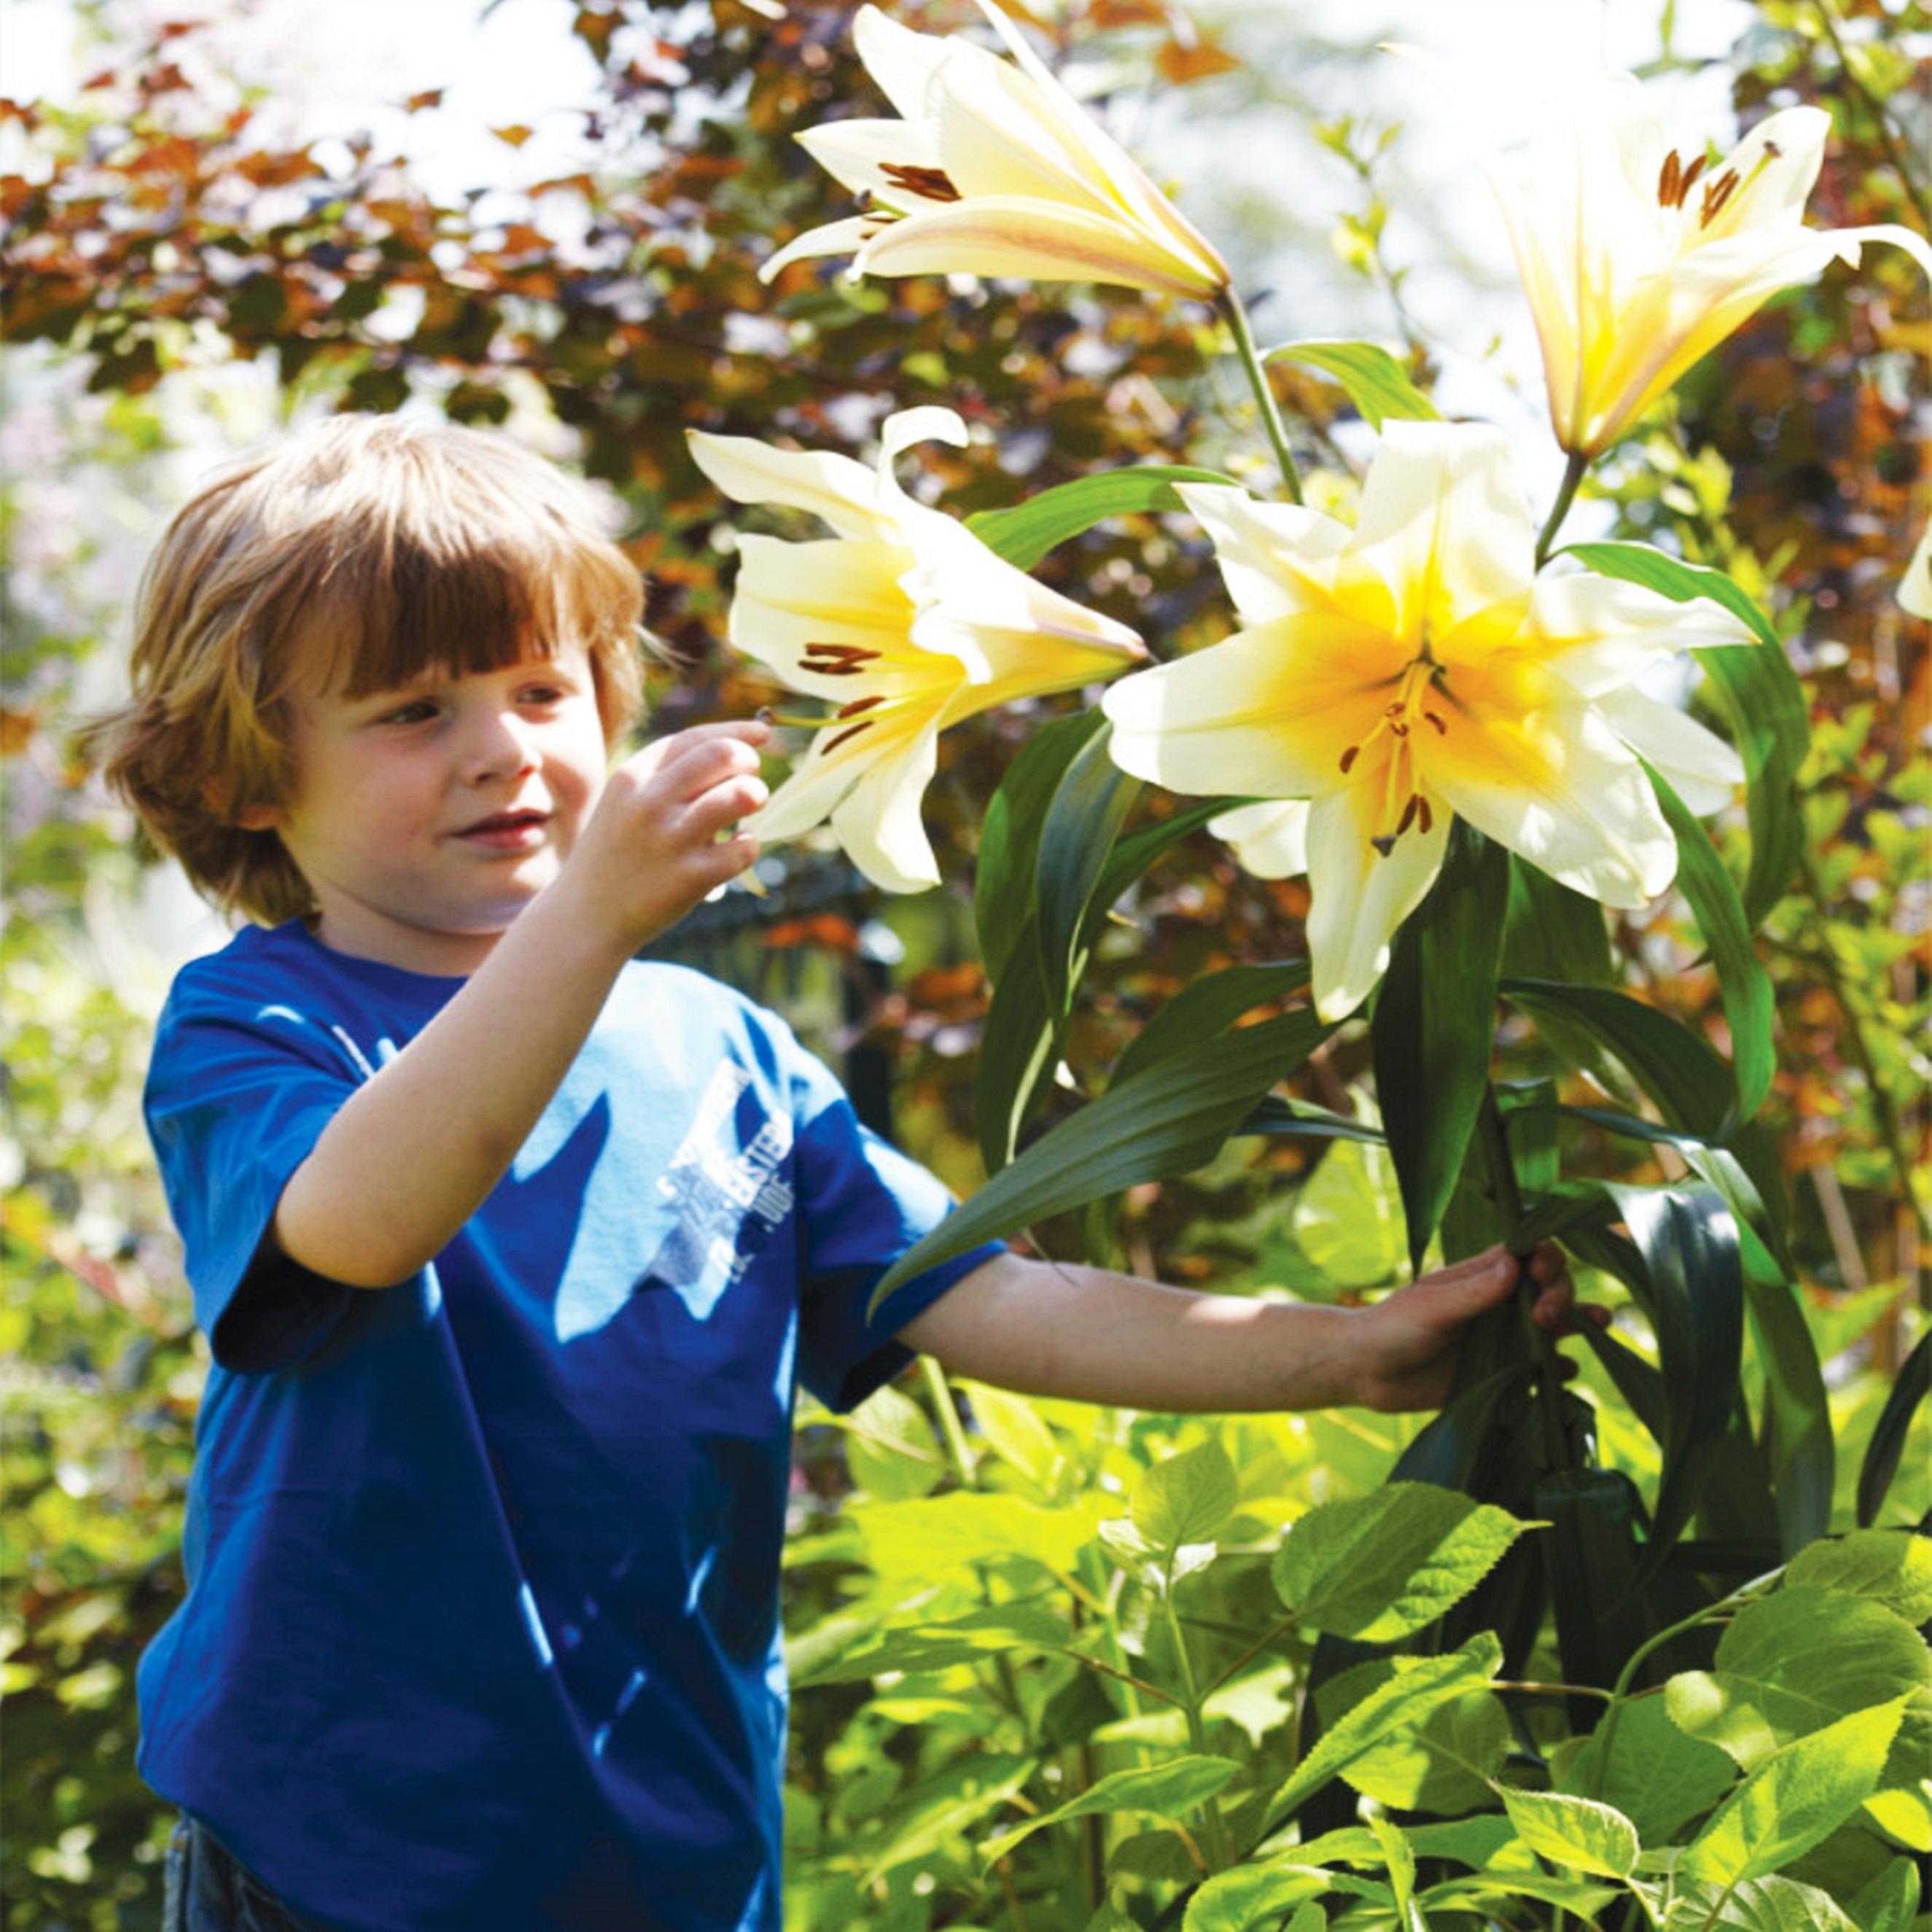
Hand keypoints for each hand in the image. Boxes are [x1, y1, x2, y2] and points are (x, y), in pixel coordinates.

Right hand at [562, 718, 770, 948]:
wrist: (586, 914)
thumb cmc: (617, 851)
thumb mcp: (625, 801)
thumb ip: (668, 775)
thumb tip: (737, 749)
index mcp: (633, 777)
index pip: (695, 737)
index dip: (736, 731)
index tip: (763, 733)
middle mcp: (651, 802)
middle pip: (723, 755)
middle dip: (748, 761)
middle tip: (750, 777)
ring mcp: (672, 840)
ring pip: (742, 795)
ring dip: (756, 795)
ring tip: (749, 807)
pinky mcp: (691, 877)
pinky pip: (745, 847)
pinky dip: (749, 844)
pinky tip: (736, 847)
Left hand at [1345, 1242, 1603, 1413]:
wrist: (1365, 1372)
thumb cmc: (1390, 1328)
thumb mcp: (1429, 1308)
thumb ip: (1472, 1292)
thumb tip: (1516, 1265)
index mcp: (1482, 1274)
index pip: (1530, 1253)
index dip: (1546, 1259)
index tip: (1538, 1276)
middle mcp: (1500, 1302)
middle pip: (1551, 1287)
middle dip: (1562, 1294)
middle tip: (1547, 1318)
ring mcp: (1503, 1337)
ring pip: (1555, 1325)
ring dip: (1578, 1323)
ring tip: (1599, 1325)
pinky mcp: (1503, 1371)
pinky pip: (1542, 1368)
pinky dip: (1560, 1368)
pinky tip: (1566, 1372)